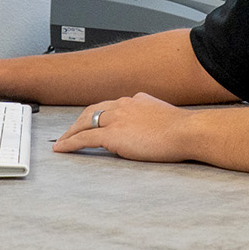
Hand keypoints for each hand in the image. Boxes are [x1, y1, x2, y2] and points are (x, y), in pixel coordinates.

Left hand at [52, 93, 193, 162]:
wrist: (187, 131)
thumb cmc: (183, 129)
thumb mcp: (163, 118)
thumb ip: (149, 120)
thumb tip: (144, 130)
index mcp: (135, 100)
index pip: (109, 106)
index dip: (96, 114)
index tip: (90, 122)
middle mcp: (123, 105)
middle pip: (92, 110)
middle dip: (78, 121)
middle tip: (69, 132)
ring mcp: (117, 118)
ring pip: (85, 122)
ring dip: (70, 132)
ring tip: (61, 142)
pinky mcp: (113, 134)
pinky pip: (84, 138)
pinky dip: (70, 143)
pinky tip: (62, 149)